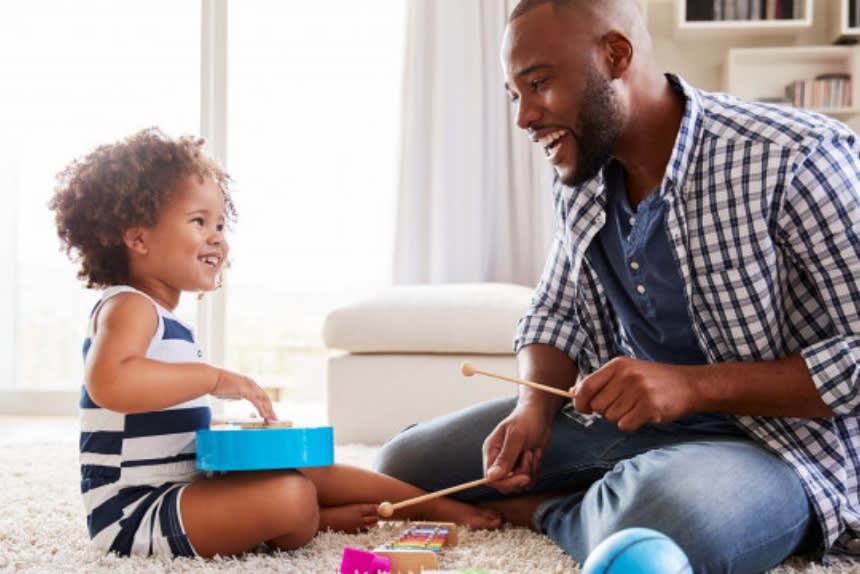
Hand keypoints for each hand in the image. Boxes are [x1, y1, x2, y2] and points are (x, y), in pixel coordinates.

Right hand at [211, 369, 276, 422]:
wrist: (211, 379)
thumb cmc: (218, 385)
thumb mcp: (232, 390)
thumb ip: (238, 394)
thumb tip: (241, 397)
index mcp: (249, 384)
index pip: (262, 395)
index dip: (266, 405)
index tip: (269, 413)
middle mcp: (251, 384)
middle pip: (265, 398)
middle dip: (271, 409)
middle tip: (275, 419)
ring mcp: (249, 387)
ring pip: (263, 400)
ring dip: (268, 410)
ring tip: (271, 419)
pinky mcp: (245, 390)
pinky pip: (256, 401)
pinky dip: (261, 408)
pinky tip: (263, 415)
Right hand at [482, 402, 553, 493]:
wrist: (540, 415)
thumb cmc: (526, 420)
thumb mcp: (516, 436)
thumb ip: (505, 457)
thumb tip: (491, 477)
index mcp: (491, 452)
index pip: (490, 479)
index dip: (506, 483)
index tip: (523, 478)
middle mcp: (499, 461)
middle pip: (505, 485)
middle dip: (521, 475)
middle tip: (530, 456)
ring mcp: (511, 466)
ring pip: (519, 485)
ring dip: (531, 470)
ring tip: (533, 451)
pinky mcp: (523, 468)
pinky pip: (529, 481)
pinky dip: (536, 470)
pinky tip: (536, 454)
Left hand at [574, 357, 698, 431]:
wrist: (688, 385)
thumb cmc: (653, 380)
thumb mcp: (626, 372)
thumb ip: (600, 382)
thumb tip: (572, 393)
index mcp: (617, 365)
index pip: (587, 386)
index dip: (580, 401)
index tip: (583, 408)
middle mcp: (626, 376)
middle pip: (598, 406)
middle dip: (605, 411)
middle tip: (622, 405)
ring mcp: (639, 391)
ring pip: (611, 417)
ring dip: (620, 417)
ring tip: (636, 406)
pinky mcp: (650, 407)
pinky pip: (625, 425)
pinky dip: (631, 424)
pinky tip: (643, 414)